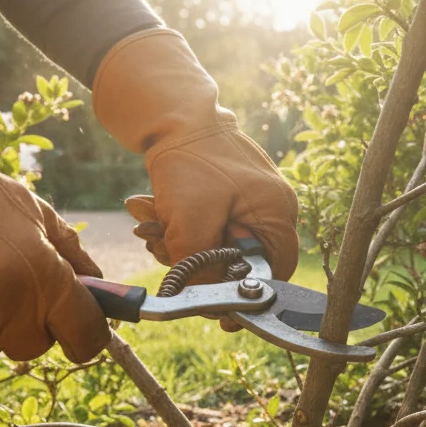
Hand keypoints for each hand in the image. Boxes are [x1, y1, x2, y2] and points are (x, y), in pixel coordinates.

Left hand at [92, 29, 299, 281]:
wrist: (171, 112)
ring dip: (178, 241)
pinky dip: (179, 224)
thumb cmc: (189, 159)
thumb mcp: (189, 221)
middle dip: (195, 260)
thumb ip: (198, 268)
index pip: (273, 274)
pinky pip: (207, 226)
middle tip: (161, 247)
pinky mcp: (228, 194)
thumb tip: (202, 303)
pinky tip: (152, 212)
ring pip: (216, 246)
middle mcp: (272, 209)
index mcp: (277, 213)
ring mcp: (251, 200)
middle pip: (238, 262)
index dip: (241, 295)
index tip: (214, 313)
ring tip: (148, 221)